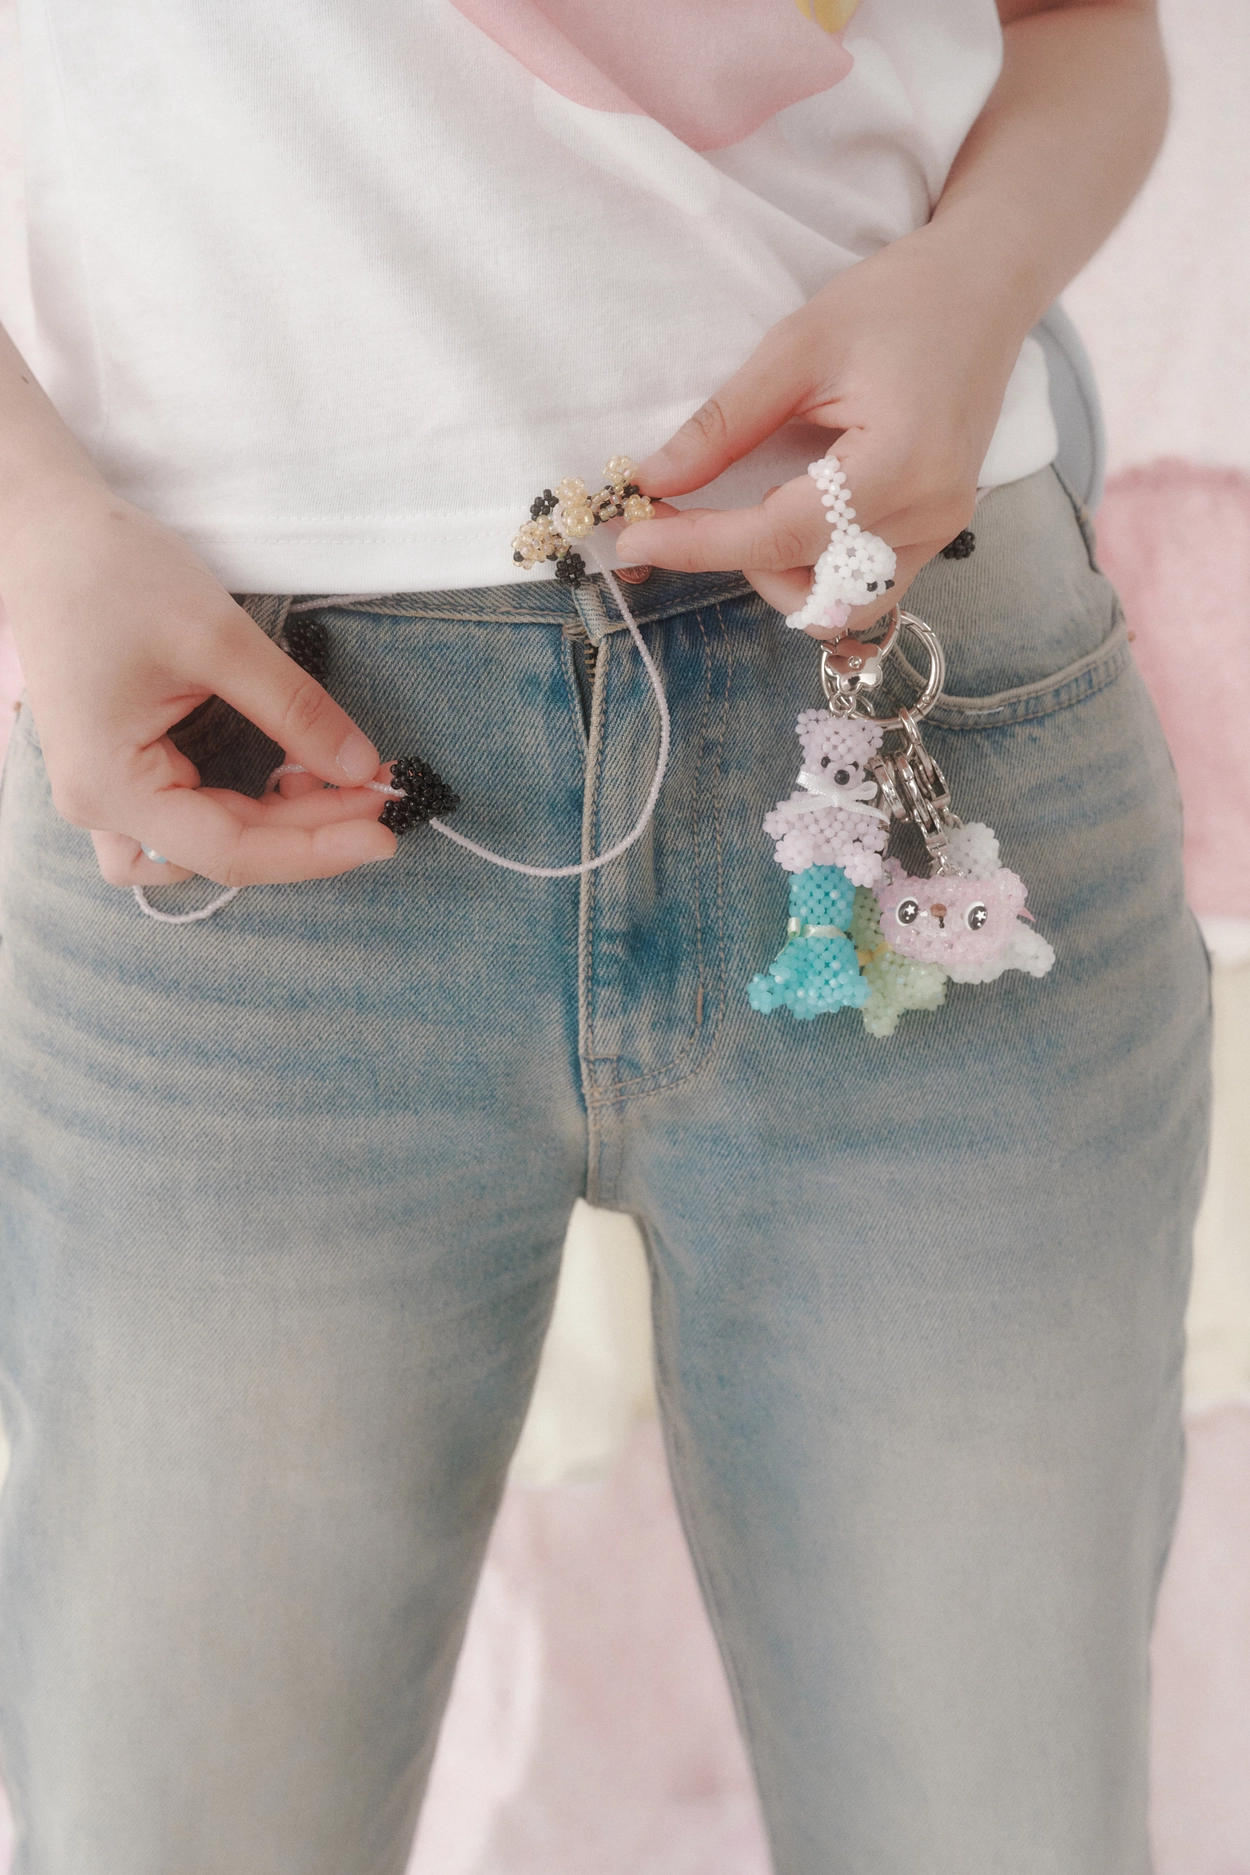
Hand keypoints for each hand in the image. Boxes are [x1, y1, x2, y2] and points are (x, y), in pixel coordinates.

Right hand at [1, 482, 395, 886]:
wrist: (46, 531)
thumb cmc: (113, 571)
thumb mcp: (218, 637)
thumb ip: (293, 709)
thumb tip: (360, 768)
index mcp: (108, 784)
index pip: (229, 851)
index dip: (316, 849)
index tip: (386, 834)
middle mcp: (97, 804)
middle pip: (221, 852)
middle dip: (307, 829)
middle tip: (379, 791)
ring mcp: (102, 791)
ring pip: (198, 852)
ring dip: (269, 832)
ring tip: (332, 788)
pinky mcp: (119, 771)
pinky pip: (185, 820)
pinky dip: (242, 810)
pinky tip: (288, 777)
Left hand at [615, 226, 1027, 638]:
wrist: (984, 288)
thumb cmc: (897, 300)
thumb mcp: (797, 345)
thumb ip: (725, 423)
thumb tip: (655, 479)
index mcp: (900, 464)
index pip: (781, 535)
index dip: (701, 544)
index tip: (634, 537)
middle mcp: (929, 515)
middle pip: (813, 593)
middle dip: (742, 564)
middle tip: (694, 511)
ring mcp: (940, 531)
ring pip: (841, 606)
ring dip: (782, 575)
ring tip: (756, 506)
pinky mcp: (938, 532)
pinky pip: (864, 584)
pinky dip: (814, 566)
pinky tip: (793, 509)